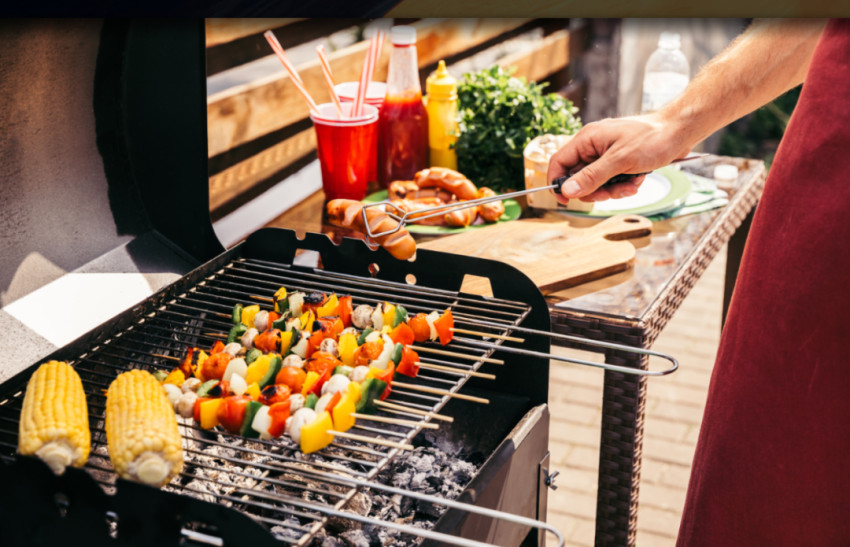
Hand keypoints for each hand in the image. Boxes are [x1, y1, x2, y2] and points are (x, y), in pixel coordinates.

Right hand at [547, 113, 690, 203]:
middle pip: (578, 177)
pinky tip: (637, 179)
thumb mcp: (620, 161)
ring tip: (632, 184)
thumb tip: (567, 191)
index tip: (565, 200)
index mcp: (587, 139)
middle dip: (595, 190)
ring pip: (596, 183)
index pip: (559, 162)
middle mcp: (593, 147)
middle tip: (610, 193)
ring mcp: (605, 155)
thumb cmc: (652, 139)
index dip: (558, 183)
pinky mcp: (617, 162)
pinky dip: (622, 185)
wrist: (679, 132)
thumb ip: (592, 177)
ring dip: (613, 189)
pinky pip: (610, 181)